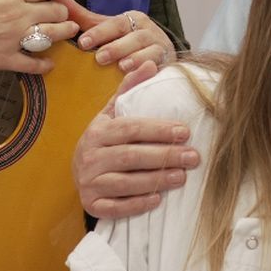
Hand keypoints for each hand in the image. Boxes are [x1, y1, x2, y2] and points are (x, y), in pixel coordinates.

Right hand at [0, 0, 78, 74]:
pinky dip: (44, 65)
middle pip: (58, 12)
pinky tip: (47, 62)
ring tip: (64, 32)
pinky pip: (33, 65)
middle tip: (58, 11)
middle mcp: (16, 15)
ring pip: (53, 37)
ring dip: (62, 34)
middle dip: (61, 10)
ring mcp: (11, 39)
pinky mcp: (3, 60)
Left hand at [65, 0, 174, 72]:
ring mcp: (160, 47)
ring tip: (121, 66)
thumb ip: (85, 19)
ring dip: (135, 58)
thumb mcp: (108, 30)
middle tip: (100, 58)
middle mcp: (148, 30)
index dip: (99, 33)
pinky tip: (140, 74)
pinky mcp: (167, 63)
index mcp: (133, 19)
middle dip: (116, 47)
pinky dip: (149, 69)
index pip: (115, 24)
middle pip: (133, 37)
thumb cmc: (128, 42)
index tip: (82, 43)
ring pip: (149, 51)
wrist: (161, 58)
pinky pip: (159, 65)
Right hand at [73, 65, 197, 218]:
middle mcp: (90, 156)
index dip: (158, 130)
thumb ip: (129, 89)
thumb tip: (151, 63)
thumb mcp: (111, 114)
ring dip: (156, 180)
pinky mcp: (91, 204)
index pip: (130, 128)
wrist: (77, 173)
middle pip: (131, 156)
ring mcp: (89, 182)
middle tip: (192, 157)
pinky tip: (157, 199)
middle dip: (164, 156)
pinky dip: (137, 204)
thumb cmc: (103, 141)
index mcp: (98, 131)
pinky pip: (115, 207)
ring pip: (125, 182)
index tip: (185, 132)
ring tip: (182, 176)